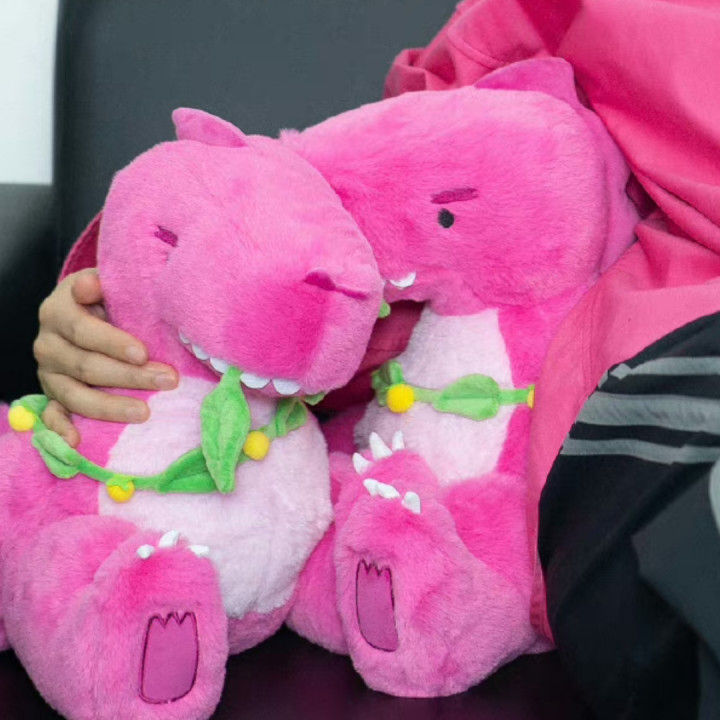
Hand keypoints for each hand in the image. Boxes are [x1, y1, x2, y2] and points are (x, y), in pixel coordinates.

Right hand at [34, 269, 177, 445]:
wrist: (88, 311)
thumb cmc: (108, 299)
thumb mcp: (108, 284)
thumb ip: (106, 284)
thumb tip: (95, 285)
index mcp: (58, 311)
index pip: (84, 330)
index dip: (113, 343)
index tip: (144, 353)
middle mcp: (47, 343)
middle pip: (87, 366)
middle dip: (130, 377)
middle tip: (168, 381)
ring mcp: (48, 373)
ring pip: (76, 395)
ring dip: (111, 407)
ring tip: (145, 412)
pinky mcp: (51, 395)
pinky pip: (52, 416)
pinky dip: (62, 431)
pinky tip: (78, 444)